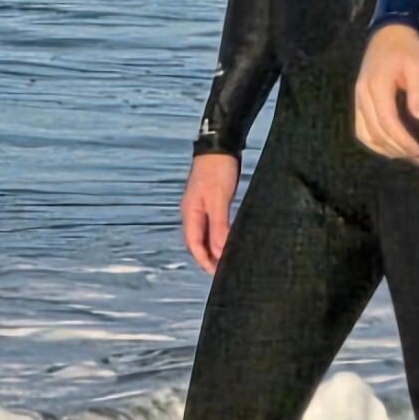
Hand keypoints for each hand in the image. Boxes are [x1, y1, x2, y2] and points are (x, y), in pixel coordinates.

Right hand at [181, 152, 238, 273]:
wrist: (221, 145)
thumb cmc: (217, 169)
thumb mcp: (219, 199)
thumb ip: (218, 226)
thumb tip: (219, 251)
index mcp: (190, 213)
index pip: (194, 245)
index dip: (205, 261)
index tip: (218, 274)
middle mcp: (192, 213)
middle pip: (197, 243)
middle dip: (209, 259)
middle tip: (224, 272)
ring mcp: (201, 207)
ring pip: (205, 235)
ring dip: (214, 248)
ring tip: (227, 260)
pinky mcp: (211, 202)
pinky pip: (212, 226)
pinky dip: (219, 236)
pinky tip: (228, 240)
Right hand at [353, 23, 418, 164]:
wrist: (390, 32)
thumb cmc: (408, 48)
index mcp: (377, 86)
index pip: (388, 122)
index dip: (403, 141)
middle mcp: (363, 95)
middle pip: (377, 132)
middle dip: (398, 149)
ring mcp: (358, 98)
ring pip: (366, 134)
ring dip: (386, 149)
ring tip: (407, 156)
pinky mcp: (359, 100)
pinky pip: (361, 128)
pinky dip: (375, 142)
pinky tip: (391, 147)